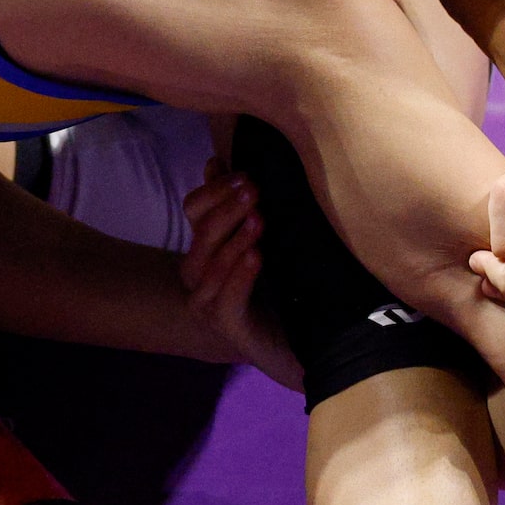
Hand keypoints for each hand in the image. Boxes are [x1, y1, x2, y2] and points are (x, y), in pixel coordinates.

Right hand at [181, 164, 301, 387]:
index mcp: (207, 248)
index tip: (245, 174)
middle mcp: (200, 276)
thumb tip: (217, 161)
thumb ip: (240, 205)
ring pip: (207, 266)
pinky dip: (238, 276)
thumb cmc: (286, 289)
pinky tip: (255, 256)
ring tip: (258, 219)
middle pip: (199, 234)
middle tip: (254, 190)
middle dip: (226, 208)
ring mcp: (209, 304)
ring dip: (232, 239)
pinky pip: (225, 300)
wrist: (311, 343)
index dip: (215, 190)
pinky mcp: (227, 330)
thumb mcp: (266, 239)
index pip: (193, 209)